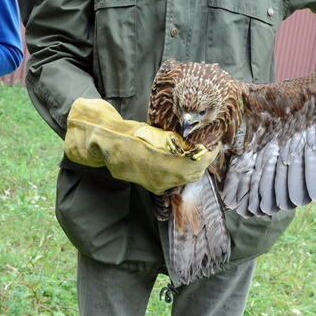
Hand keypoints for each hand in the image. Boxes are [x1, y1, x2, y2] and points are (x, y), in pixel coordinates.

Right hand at [64, 97, 218, 193]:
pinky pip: (173, 181)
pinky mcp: (150, 184)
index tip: (215, 145)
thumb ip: (173, 141)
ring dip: (193, 167)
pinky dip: (181, 172)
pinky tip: (182, 160)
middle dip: (203, 162)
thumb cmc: (125, 131)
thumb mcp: (151, 132)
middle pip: (192, 174)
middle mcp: (158, 176)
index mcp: (158, 160)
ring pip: (183, 179)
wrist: (101, 142)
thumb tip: (195, 147)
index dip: (208, 155)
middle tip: (209, 148)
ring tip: (198, 153)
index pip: (194, 164)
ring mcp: (153, 182)